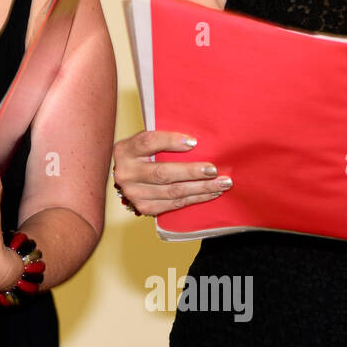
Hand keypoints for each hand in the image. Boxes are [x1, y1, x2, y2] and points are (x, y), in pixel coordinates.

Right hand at [111, 129, 230, 215]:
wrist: (129, 177)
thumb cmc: (145, 154)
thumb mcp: (146, 141)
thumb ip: (164, 139)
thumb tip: (197, 140)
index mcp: (125, 150)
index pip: (148, 142)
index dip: (171, 141)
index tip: (194, 142)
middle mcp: (125, 173)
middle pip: (162, 173)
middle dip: (192, 172)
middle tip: (214, 170)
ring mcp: (133, 193)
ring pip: (172, 191)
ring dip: (200, 188)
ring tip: (221, 183)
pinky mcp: (144, 207)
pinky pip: (174, 204)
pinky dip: (195, 198)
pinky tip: (210, 193)